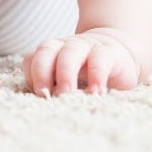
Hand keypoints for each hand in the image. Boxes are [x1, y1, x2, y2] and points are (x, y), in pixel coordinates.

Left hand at [22, 29, 139, 96]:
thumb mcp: (68, 79)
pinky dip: (96, 75)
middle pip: (47, 50)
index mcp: (52, 51)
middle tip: (45, 95)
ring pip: (71, 52)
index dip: (31, 74)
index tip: (37, 94)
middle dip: (42, 72)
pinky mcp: (109, 52)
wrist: (120, 56)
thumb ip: (54, 87)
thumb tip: (43, 105)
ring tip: (66, 94)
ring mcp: (87, 45)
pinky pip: (99, 59)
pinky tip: (96, 93)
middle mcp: (66, 45)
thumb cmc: (87, 72)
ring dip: (66, 73)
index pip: (32, 57)